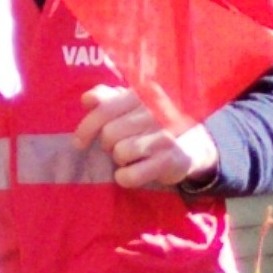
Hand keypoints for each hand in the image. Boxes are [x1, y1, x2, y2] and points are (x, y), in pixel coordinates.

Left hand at [75, 85, 218, 189]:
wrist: (193, 144)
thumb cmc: (153, 123)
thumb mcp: (132, 105)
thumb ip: (107, 99)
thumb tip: (87, 99)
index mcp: (143, 94)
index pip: (104, 110)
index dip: (86, 128)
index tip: (79, 143)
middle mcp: (155, 111)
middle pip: (109, 134)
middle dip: (108, 145)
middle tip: (119, 147)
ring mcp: (165, 135)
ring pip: (120, 153)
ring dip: (119, 160)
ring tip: (131, 157)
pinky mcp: (170, 160)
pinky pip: (130, 175)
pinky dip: (125, 177)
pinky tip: (133, 172)